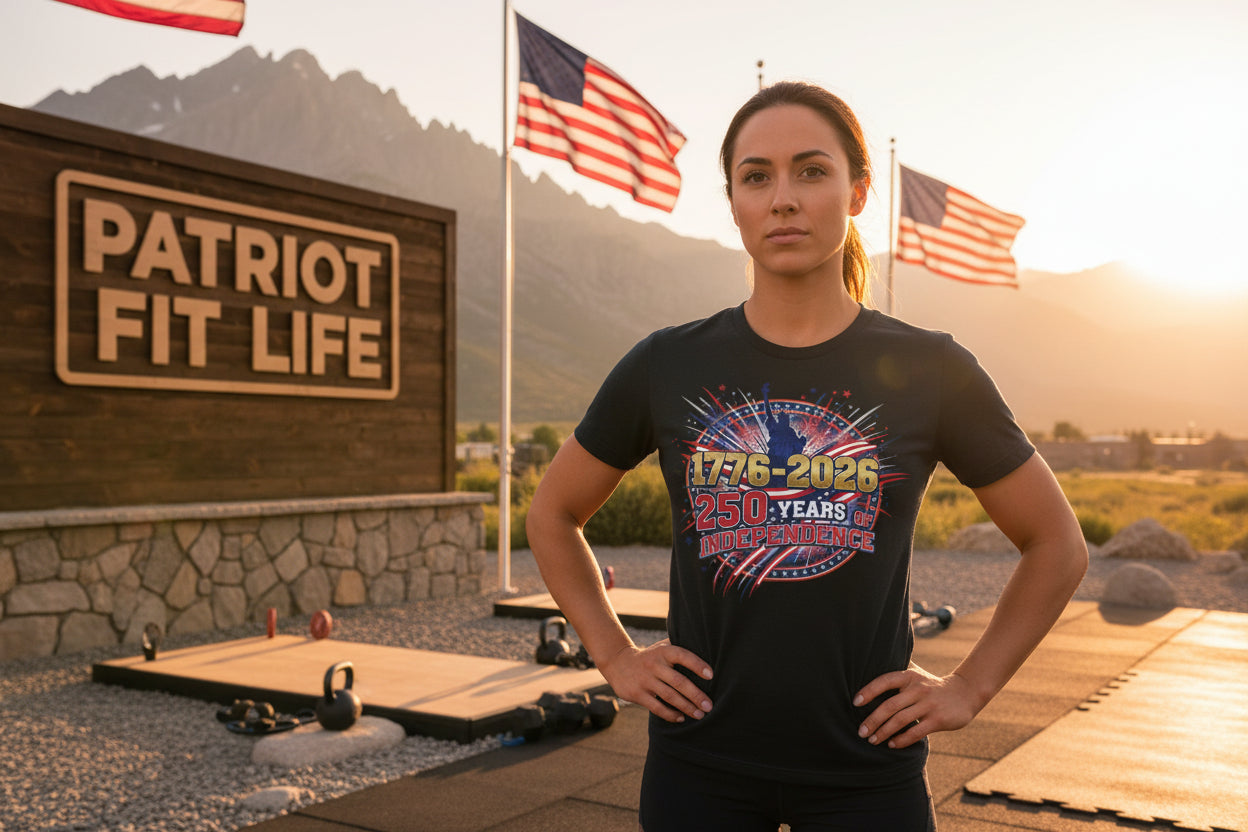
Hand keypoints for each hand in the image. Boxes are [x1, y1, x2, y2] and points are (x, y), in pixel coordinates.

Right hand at [599, 639, 713, 723]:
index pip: (682, 656)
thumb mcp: (661, 647)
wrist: (617, 662)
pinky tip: (681, 718)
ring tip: (700, 715)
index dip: (697, 664)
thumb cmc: (650, 656)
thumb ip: (680, 648)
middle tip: (709, 706)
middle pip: (678, 681)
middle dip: (696, 695)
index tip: (711, 675)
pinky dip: (670, 714)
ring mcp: (645, 680)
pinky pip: (657, 707)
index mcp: (663, 652)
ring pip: (669, 696)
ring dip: (686, 707)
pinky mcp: (637, 694)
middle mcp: (654, 665)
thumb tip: (707, 651)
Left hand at [853, 666, 981, 748]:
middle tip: (861, 732)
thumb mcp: (916, 674)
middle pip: (890, 705)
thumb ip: (897, 674)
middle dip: (873, 720)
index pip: (885, 681)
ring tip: (872, 740)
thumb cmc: (931, 685)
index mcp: (909, 676)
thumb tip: (869, 666)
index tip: (855, 702)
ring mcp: (929, 704)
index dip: (869, 691)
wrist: (965, 692)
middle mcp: (918, 689)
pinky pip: (916, 732)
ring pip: (901, 720)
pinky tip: (892, 744)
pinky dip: (902, 740)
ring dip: (884, 732)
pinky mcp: (938, 720)